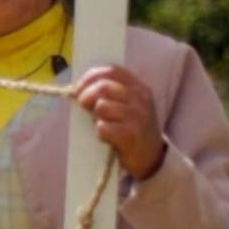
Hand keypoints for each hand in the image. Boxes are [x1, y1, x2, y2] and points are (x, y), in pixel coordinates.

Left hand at [75, 65, 165, 179]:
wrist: (151, 157)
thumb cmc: (131, 127)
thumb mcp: (126, 105)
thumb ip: (108, 93)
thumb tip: (77, 88)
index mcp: (139, 87)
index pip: (112, 71)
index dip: (90, 77)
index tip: (77, 88)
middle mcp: (141, 99)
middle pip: (103, 87)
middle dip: (86, 96)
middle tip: (83, 107)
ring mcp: (138, 116)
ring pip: (101, 106)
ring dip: (95, 117)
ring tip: (104, 124)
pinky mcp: (131, 135)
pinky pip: (103, 127)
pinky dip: (100, 133)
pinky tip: (108, 138)